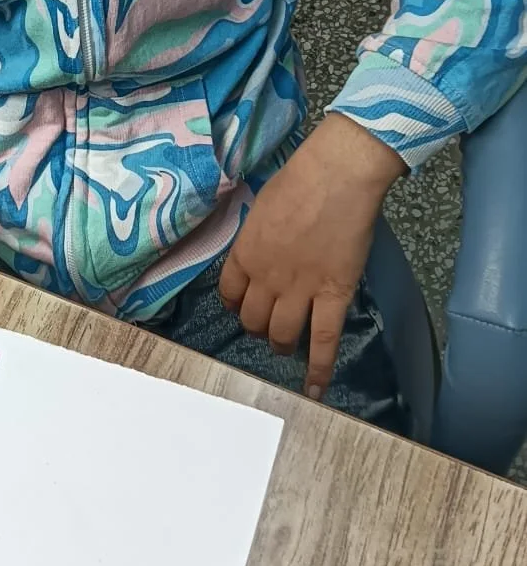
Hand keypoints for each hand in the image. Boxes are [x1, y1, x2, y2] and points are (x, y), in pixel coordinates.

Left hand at [219, 115, 403, 399]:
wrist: (335, 176)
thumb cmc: (300, 179)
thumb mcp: (263, 206)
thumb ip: (259, 234)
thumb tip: (265, 244)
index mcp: (245, 253)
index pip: (230, 294)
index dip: (237, 305)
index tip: (245, 307)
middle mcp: (265, 278)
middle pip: (253, 319)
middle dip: (258, 327)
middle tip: (269, 326)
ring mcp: (298, 291)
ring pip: (281, 334)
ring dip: (281, 344)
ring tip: (287, 346)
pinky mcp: (332, 296)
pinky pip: (322, 340)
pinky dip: (318, 368)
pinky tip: (314, 388)